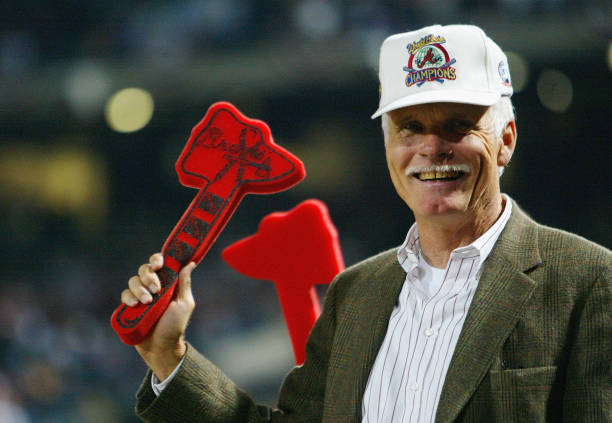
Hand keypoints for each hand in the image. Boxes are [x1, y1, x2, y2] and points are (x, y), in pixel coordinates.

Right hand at [121, 253, 195, 380]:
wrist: (162, 347)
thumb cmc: (175, 325)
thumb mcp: (184, 303)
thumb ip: (184, 283)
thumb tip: (190, 263)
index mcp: (167, 282)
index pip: (159, 263)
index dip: (157, 259)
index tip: (159, 265)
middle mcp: (152, 286)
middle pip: (144, 269)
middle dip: (149, 276)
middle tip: (156, 289)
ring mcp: (140, 296)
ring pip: (133, 280)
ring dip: (140, 288)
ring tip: (147, 302)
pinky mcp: (129, 307)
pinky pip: (124, 294)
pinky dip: (129, 297)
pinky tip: (135, 305)